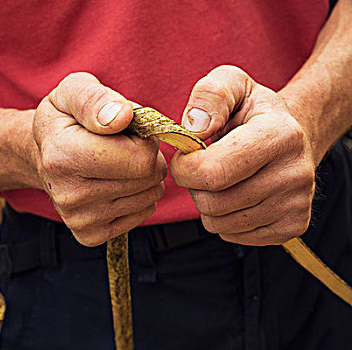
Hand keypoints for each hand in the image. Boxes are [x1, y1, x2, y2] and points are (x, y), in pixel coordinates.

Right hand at [33, 73, 165, 245]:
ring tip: (119, 163)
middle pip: (147, 179)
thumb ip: (95, 98)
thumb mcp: (72, 90)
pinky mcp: (89, 235)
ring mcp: (78, 219)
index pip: (140, 160)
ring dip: (144, 176)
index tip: (128, 130)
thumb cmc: (64, 119)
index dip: (144, 140)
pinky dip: (139, 196)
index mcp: (63, 156)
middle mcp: (68, 194)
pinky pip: (142, 214)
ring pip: (149, 197)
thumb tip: (122, 116)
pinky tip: (117, 182)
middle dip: (147, 157)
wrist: (42, 154)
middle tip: (125, 146)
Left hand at [170, 66, 315, 245]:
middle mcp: (295, 173)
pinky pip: (233, 236)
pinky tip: (235, 194)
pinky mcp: (293, 226)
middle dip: (193, 186)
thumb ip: (209, 95)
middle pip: (213, 203)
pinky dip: (224, 219)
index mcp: (280, 134)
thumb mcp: (230, 83)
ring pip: (219, 223)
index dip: (184, 167)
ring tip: (221, 179)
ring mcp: (297, 203)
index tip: (185, 155)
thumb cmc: (251, 111)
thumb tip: (194, 127)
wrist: (290, 134)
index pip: (211, 172)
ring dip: (208, 203)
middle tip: (202, 167)